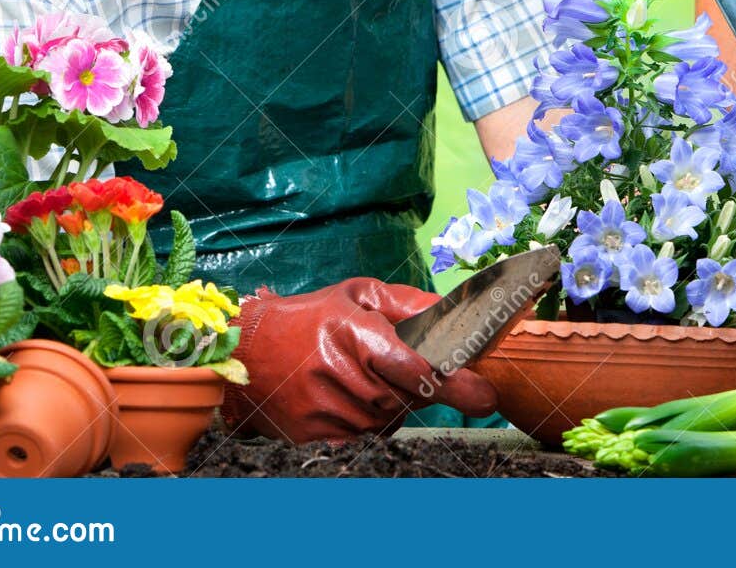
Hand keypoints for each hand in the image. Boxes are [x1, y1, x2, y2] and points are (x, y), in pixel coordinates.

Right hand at [222, 277, 498, 442]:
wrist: (249, 354)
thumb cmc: (312, 319)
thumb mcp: (358, 295)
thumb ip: (409, 304)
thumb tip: (453, 312)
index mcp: (357, 334)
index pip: (417, 367)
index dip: (455, 383)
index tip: (485, 396)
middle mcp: (345, 377)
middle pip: (410, 396)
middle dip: (416, 384)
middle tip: (390, 365)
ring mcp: (330, 413)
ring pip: (391, 418)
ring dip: (392, 401)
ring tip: (358, 377)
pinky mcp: (319, 440)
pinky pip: (369, 438)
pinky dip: (371, 422)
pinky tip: (349, 401)